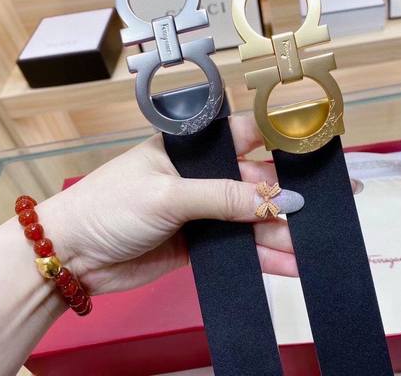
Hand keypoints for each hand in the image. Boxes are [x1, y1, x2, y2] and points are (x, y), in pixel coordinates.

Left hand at [36, 115, 303, 294]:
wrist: (72, 256)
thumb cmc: (109, 206)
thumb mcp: (166, 194)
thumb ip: (222, 197)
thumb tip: (277, 201)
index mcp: (190, 148)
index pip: (242, 136)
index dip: (278, 139)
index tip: (313, 150)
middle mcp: (200, 176)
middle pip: (255, 182)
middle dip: (289, 194)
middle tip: (328, 205)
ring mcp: (202, 212)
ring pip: (251, 219)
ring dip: (281, 233)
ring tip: (314, 247)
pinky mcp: (200, 245)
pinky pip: (239, 249)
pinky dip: (262, 258)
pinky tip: (289, 265)